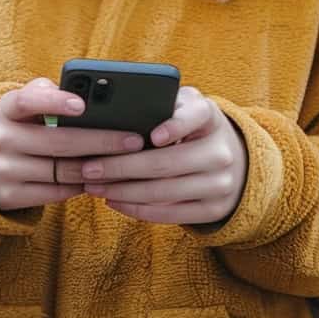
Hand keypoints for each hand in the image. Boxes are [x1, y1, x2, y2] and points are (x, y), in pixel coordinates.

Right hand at [0, 76, 144, 211]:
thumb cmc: (22, 126)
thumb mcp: (25, 106)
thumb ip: (49, 93)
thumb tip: (87, 98)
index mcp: (6, 109)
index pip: (28, 101)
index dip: (54, 102)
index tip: (82, 105)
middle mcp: (1, 138)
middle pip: (60, 142)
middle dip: (103, 141)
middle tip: (134, 140)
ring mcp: (3, 169)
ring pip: (64, 170)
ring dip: (99, 167)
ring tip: (127, 161)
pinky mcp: (9, 196)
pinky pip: (57, 192)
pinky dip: (83, 186)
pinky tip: (103, 178)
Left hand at [80, 86, 248, 224]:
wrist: (229, 160)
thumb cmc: (189, 126)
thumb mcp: (183, 107)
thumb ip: (160, 102)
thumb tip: (116, 112)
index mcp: (210, 118)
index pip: (196, 116)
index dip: (175, 126)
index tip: (153, 136)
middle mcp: (221, 152)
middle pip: (166, 163)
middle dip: (121, 167)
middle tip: (89, 168)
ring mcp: (220, 184)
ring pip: (163, 192)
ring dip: (123, 192)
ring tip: (94, 187)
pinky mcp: (213, 210)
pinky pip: (170, 215)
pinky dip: (137, 210)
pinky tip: (114, 201)